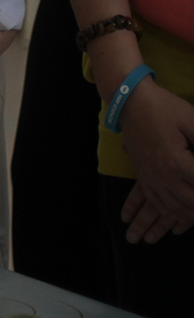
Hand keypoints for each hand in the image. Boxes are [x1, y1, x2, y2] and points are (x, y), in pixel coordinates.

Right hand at [119, 81, 193, 240]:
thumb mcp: (192, 120)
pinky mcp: (143, 174)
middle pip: (190, 203)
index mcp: (177, 162)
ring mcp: (150, 177)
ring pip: (173, 207)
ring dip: (188, 214)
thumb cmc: (164, 108)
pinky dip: (169, 211)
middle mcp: (163, 175)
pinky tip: (177, 215)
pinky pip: (155, 200)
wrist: (130, 102)